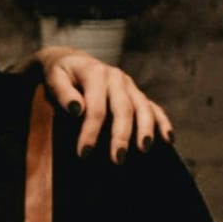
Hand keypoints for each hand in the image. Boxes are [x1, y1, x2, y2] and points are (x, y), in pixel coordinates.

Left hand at [33, 48, 175, 161]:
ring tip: (144, 149)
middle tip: (117, 160)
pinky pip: (153, 107)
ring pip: (142, 108)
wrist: (72, 61)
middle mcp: (116, 78)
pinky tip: (168, 139)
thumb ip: (62, 92)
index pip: (95, 107)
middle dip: (121, 135)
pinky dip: (162, 122)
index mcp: (95, 73)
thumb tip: (76, 109)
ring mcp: (129, 86)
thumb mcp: (54, 77)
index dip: (90, 131)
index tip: (84, 153)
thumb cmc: (59, 74)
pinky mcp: (136, 93)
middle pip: (123, 109)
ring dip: (145, 130)